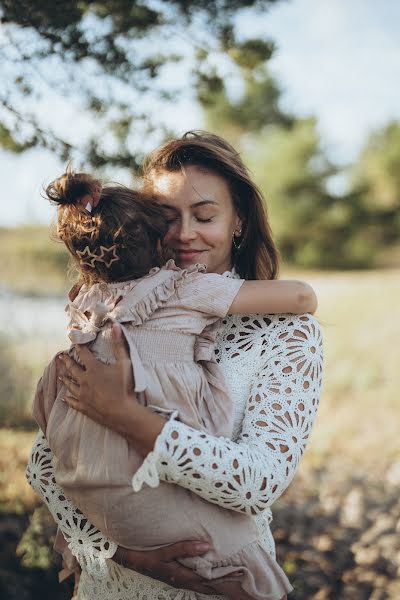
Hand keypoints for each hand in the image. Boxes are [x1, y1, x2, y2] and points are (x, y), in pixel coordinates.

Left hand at [58, 324, 134, 427]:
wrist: (122, 412)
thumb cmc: (125, 387)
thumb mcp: (125, 363)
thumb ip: (119, 344)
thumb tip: (115, 326)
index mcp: (94, 369)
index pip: (84, 354)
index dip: (79, 346)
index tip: (73, 340)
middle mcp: (85, 381)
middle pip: (73, 369)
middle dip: (66, 362)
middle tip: (60, 357)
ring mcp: (83, 395)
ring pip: (70, 385)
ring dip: (65, 379)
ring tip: (60, 375)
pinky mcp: (84, 407)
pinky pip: (73, 402)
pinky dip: (68, 400)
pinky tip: (64, 399)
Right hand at [113, 542, 242, 593]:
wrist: (131, 559)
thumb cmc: (148, 556)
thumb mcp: (165, 552)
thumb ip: (185, 548)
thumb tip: (207, 546)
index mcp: (184, 577)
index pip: (211, 580)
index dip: (227, 578)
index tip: (244, 574)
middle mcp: (185, 581)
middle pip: (211, 585)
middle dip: (227, 584)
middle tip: (244, 582)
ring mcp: (181, 580)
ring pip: (205, 585)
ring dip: (219, 583)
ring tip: (235, 581)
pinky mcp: (178, 577)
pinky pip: (198, 582)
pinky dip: (209, 581)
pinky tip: (213, 578)